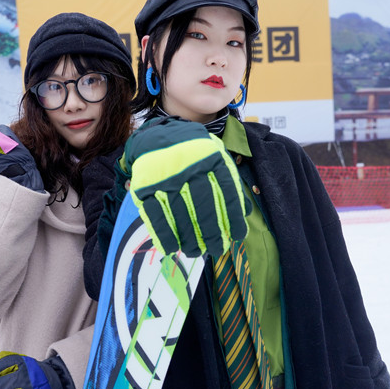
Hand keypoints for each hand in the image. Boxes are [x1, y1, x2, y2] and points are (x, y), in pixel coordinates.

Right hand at [122, 117, 248, 257]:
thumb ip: (229, 182)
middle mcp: (189, 166)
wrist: (156, 136)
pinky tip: (171, 248)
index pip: (227, 193)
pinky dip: (164, 235)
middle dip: (212, 234)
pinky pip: (155, 215)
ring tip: (195, 251)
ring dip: (189, 239)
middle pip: (204, 207)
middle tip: (216, 249)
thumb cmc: (194, 153)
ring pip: (180, 214)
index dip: (233, 218)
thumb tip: (244, 213)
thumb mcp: (216, 157)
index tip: (236, 236)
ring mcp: (165, 176)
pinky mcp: (145, 186)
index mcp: (211, 158)